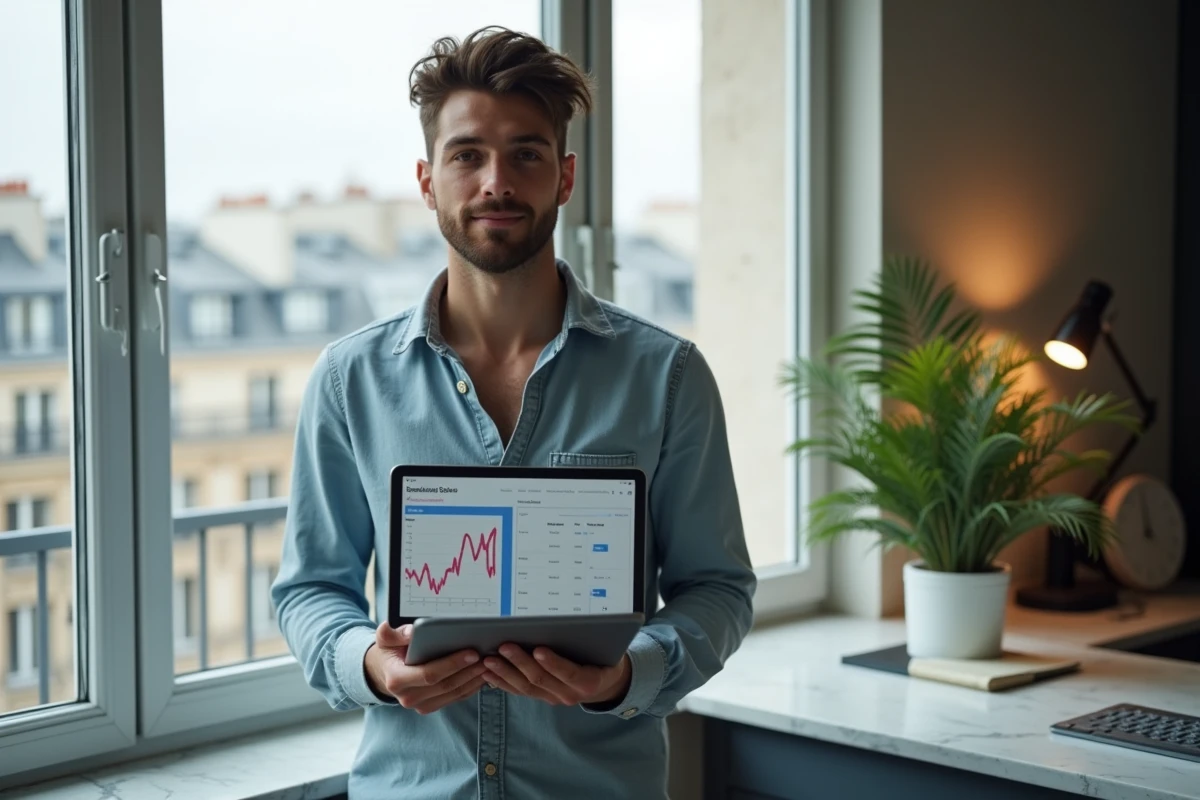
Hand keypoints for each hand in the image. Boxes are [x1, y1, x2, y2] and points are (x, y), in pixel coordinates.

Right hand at [363, 622, 487, 713]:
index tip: (472, 652)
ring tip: (490, 663)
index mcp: (397, 679)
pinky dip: (471, 687)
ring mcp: (420, 705)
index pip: (429, 674)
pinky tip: (483, 674)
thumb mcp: (385, 639)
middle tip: (488, 656)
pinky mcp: (431, 706)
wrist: (384, 671)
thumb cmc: (389, 651)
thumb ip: (392, 633)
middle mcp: (408, 697)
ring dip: (474, 679)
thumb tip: (410, 632)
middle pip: (446, 685)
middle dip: (469, 671)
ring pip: (454, 693)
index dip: (452, 664)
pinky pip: (455, 698)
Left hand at [482, 644, 631, 707]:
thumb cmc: (605, 658)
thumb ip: (590, 641)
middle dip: (521, 663)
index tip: (538, 650)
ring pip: (526, 687)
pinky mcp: (543, 697)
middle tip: (504, 647)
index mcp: (588, 682)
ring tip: (489, 660)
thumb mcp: (606, 650)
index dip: (553, 663)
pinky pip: (520, 691)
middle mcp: (570, 694)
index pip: (569, 673)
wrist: (607, 683)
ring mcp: (554, 698)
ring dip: (506, 673)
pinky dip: (503, 682)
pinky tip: (489, 673)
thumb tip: (574, 622)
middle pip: (542, 679)